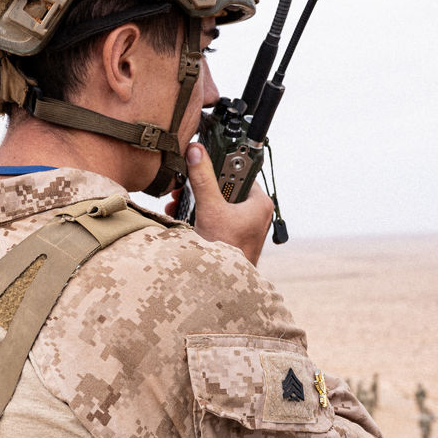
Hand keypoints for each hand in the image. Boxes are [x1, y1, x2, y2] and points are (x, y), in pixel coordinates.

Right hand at [175, 143, 272, 264]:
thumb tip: (196, 151)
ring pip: (218, 202)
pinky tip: (182, 215)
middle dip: (201, 186)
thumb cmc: (226, 251)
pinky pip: (216, 216)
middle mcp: (255, 212)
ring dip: (196, 200)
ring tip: (178, 201)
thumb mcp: (210, 209)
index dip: (218, 165)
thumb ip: (203, 179)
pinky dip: (199, 214)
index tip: (201, 161)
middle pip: (226, 186)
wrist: (222, 285)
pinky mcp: (233, 235)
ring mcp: (245, 225)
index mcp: (259, 203)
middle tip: (184, 186)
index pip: (239, 171)